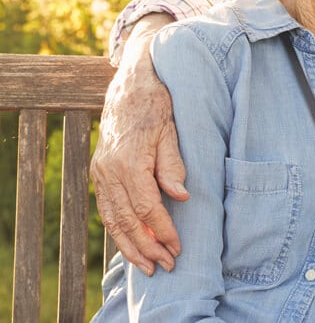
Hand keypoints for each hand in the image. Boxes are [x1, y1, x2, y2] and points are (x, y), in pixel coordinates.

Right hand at [90, 13, 187, 275]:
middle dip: (146, 247)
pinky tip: (131, 243)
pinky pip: (106, 207)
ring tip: (146, 265)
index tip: (178, 247)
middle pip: (125, 220)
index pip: (146, 207)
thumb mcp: (171, 129)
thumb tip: (180, 197)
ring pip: (111, 218)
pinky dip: (118, 229)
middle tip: (165, 267)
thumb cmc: (158, 103)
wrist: (132, 81)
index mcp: (129, 161)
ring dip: (129, 245)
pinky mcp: (100, 170)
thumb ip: (173, 164)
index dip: (162, 230)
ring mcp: (101, 171)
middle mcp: (109, 170)